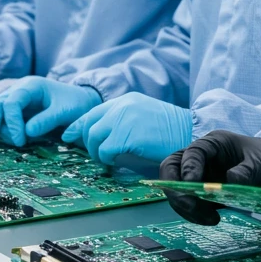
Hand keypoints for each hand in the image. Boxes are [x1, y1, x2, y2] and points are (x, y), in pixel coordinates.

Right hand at [0, 78, 100, 146]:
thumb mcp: (65, 111)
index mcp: (31, 86)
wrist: (81, 102)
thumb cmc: (74, 104)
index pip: (12, 102)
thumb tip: (27, 132)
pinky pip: (3, 118)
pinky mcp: (17, 110)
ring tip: (17, 142)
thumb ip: (47, 120)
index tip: (20, 141)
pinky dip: (3, 129)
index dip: (12, 122)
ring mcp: (17, 99)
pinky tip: (11, 140)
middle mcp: (20, 89)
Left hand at [65, 94, 192, 166]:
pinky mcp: (126, 136)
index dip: (79, 125)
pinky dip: (108, 159)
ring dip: (98, 153)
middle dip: (88, 143)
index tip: (69, 135)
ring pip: (94, 138)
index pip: (94, 111)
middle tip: (98, 156)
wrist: (191, 133)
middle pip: (90, 125)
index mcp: (127, 100)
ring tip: (110, 160)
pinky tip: (118, 161)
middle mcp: (122, 106)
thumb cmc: (171, 131)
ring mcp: (123, 119)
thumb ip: (124, 121)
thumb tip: (100, 138)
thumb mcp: (144, 117)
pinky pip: (105, 151)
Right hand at [158, 131, 260, 224]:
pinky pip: (189, 202)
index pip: (191, 153)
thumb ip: (245, 172)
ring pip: (177, 188)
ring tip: (210, 219)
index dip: (188, 169)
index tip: (193, 187)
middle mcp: (202, 157)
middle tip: (191, 207)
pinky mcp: (204, 192)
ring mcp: (201, 174)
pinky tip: (211, 220)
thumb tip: (228, 183)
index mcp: (214, 143)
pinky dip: (193, 214)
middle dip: (175, 189)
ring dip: (186, 206)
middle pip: (172, 168)